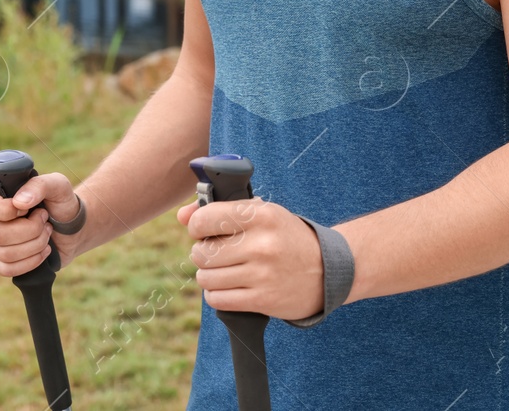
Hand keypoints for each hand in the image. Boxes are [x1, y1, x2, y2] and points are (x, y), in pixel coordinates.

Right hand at [0, 172, 83, 275]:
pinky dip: (30, 262)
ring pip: (5, 254)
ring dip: (35, 245)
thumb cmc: (60, 202)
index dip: (6, 210)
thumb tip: (19, 202)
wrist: (71, 228)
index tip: (29, 209)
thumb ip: (39, 186)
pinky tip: (42, 252)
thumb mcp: (57, 185)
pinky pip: (6, 269)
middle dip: (31, 231)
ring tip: (46, 234)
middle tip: (45, 222)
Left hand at [177, 197, 323, 320]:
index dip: (197, 226)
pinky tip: (228, 286)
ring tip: (222, 270)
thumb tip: (181, 216)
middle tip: (215, 253)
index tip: (204, 230)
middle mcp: (261, 244)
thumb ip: (219, 209)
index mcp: (261, 215)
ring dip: (208, 275)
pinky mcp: (262, 300)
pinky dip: (216, 294)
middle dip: (202, 253)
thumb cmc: (286, 236)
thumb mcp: (261, 213)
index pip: (204, 220)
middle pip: (201, 253)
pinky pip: (217, 299)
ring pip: (206, 278)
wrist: (328, 269)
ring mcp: (262, 274)